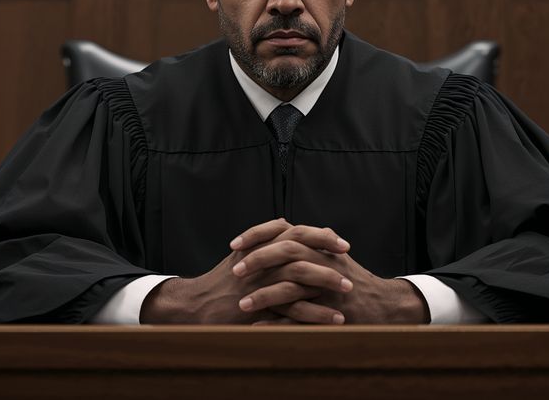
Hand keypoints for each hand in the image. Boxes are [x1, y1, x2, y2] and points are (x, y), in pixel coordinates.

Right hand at [140, 219, 350, 323]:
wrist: (197, 305)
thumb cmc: (223, 281)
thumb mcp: (244, 255)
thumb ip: (267, 240)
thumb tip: (290, 228)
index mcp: (260, 245)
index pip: (296, 231)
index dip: (321, 235)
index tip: (342, 243)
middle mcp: (261, 258)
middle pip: (301, 249)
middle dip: (328, 255)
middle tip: (350, 262)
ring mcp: (260, 281)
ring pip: (300, 278)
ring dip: (327, 284)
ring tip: (348, 291)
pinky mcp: (260, 305)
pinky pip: (293, 309)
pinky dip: (316, 314)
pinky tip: (333, 320)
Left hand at [232, 226, 428, 324]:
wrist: (384, 305)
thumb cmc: (351, 280)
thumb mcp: (331, 255)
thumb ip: (307, 242)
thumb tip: (280, 228)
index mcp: (320, 247)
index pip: (285, 231)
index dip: (257, 236)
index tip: (234, 244)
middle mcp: (324, 262)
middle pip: (287, 252)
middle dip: (258, 261)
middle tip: (235, 271)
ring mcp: (328, 289)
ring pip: (291, 287)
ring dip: (264, 296)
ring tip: (241, 305)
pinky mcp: (330, 313)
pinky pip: (299, 319)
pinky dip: (277, 325)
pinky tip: (256, 329)